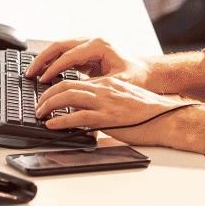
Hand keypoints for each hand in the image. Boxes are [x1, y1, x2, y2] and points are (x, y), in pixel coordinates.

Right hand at [25, 38, 149, 86]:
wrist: (146, 73)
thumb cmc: (136, 77)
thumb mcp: (116, 83)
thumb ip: (95, 86)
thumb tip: (75, 94)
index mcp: (100, 45)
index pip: (70, 53)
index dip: (55, 66)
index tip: (44, 79)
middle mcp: (92, 41)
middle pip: (60, 45)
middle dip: (43, 59)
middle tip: (29, 73)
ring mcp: (88, 46)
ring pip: (60, 48)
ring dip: (45, 59)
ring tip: (32, 73)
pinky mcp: (86, 53)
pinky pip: (65, 55)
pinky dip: (53, 63)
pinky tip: (44, 74)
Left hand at [35, 76, 192, 145]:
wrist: (166, 118)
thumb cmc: (149, 113)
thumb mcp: (124, 101)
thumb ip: (105, 104)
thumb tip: (88, 114)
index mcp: (107, 84)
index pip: (75, 81)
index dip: (56, 87)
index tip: (46, 95)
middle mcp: (104, 89)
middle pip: (67, 86)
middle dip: (47, 95)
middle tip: (38, 105)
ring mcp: (105, 103)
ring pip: (68, 98)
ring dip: (49, 105)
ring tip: (40, 113)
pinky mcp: (107, 118)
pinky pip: (78, 117)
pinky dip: (61, 121)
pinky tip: (53, 125)